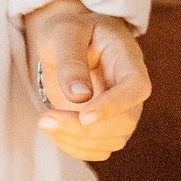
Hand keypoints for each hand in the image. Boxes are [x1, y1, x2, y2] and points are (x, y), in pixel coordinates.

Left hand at [24, 0, 151, 161]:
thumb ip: (71, 61)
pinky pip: (99, 149)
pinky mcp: (108, 128)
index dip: (115, 105)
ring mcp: (122, 112)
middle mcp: (131, 91)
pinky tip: (55, 130)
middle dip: (84, 129)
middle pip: (125, 122)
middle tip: (45, 119)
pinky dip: (74, 147)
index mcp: (128, 60)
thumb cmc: (71, 31)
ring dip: (76, 140)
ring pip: (113, 141)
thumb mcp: (65, 33)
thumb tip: (79, 96)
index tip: (84, 116)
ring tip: (45, 120)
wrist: (71, 42)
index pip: (136, 88)